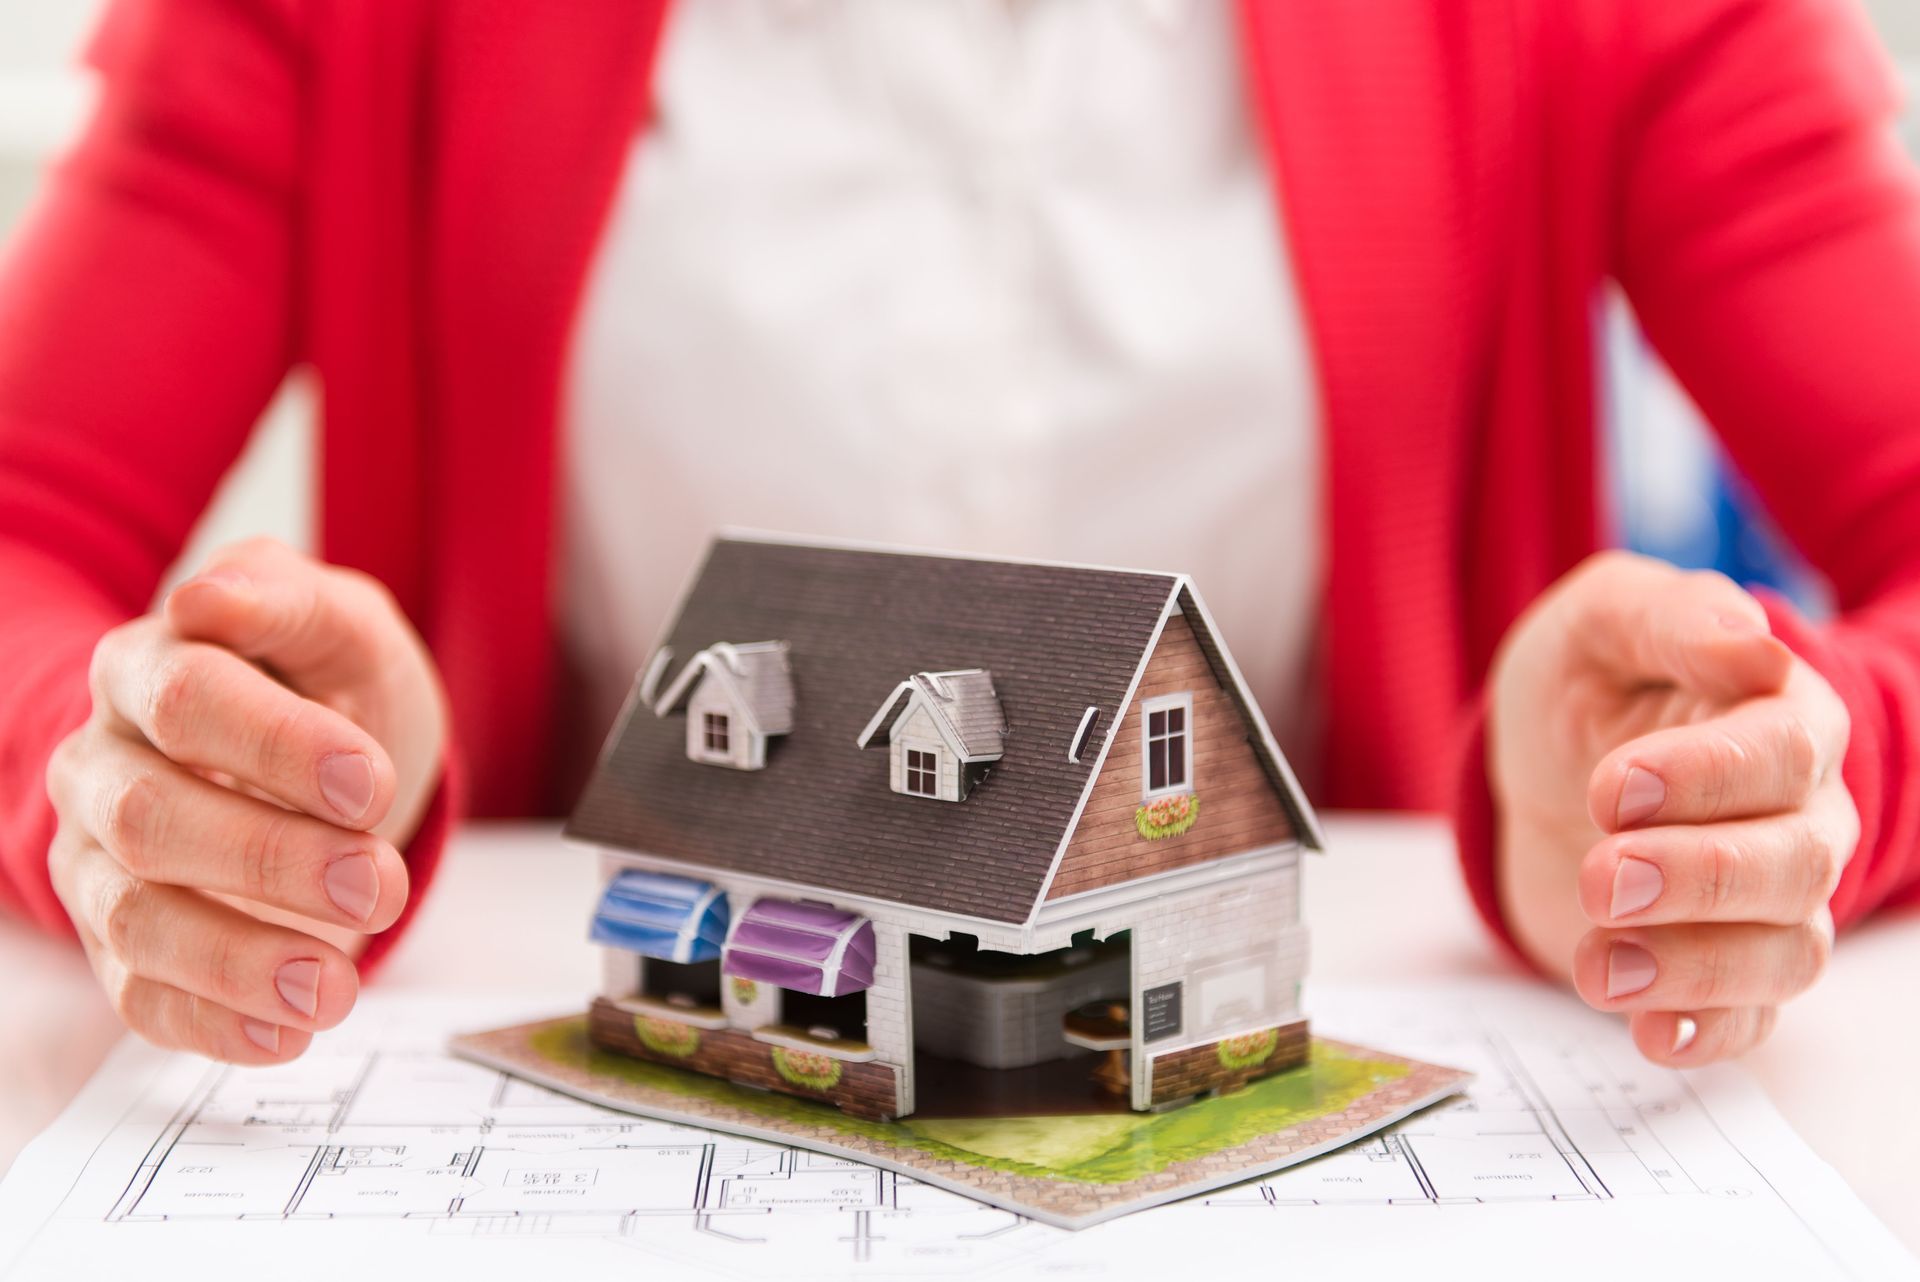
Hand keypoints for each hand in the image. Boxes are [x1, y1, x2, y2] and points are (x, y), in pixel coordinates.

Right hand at [45, 538, 446, 1062]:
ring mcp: (101, 863)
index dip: (276, 746)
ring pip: (136, 919)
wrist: (330, 763)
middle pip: (153, 818)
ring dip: (240, 959)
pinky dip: (215, 1024)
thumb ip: (288, 602)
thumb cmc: (327, 684)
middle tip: (376, 884)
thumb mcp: (341, 626)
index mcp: (146, 669)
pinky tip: (288, 1034)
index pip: (186, 700)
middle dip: (269, 859)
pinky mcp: (125, 947)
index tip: (372, 783)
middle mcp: (103, 767)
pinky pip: (143, 997)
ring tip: (337, 987)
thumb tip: (211, 598)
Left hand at [1489, 551, 1854, 1064]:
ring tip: (1598, 964)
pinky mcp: (1720, 967)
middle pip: (1797, 864)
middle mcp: (1801, 816)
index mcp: (1783, 718)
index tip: (1611, 788)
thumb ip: (1674, 620)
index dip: (1707, 776)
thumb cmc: (1587, 682)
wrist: (1543, 765)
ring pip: (1786, 953)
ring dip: (1695, 967)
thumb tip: (1754, 642)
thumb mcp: (1604, 622)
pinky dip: (1707, 1034)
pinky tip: (1648, 1033)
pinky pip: (1750, 1021)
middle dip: (1700, 877)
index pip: (1785, 754)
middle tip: (1602, 878)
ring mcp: (1770, 902)